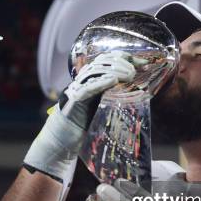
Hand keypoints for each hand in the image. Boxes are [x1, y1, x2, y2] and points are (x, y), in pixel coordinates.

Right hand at [24, 51, 134, 180]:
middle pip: (101, 62)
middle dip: (120, 63)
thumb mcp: (99, 109)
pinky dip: (101, 83)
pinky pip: (87, 88)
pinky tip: (113, 81)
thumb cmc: (80, 129)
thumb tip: (137, 93)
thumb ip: (111, 98)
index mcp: (88, 82)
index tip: (141, 63)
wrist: (59, 142)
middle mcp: (81, 83)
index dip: (123, 58)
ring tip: (129, 75)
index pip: (105, 61)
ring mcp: (75, 90)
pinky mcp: (73, 101)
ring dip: (114, 70)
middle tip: (135, 71)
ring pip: (94, 72)